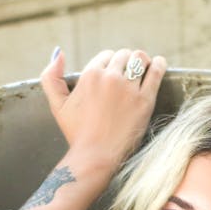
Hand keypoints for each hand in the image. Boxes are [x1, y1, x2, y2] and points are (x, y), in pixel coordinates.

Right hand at [40, 47, 166, 176]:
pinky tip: (159, 64)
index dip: (111, 63)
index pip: (107, 55)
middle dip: (127, 62)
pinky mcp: (145, 100)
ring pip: (140, 59)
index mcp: (90, 75)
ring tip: (145, 68)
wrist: (95, 156)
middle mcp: (109, 77)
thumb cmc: (77, 133)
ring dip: (143, 61)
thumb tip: (59, 52)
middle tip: (130, 73)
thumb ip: (51, 77)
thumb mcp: (57, 105)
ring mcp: (128, 88)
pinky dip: (159, 64)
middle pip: (124, 55)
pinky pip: (156, 72)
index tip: (115, 73)